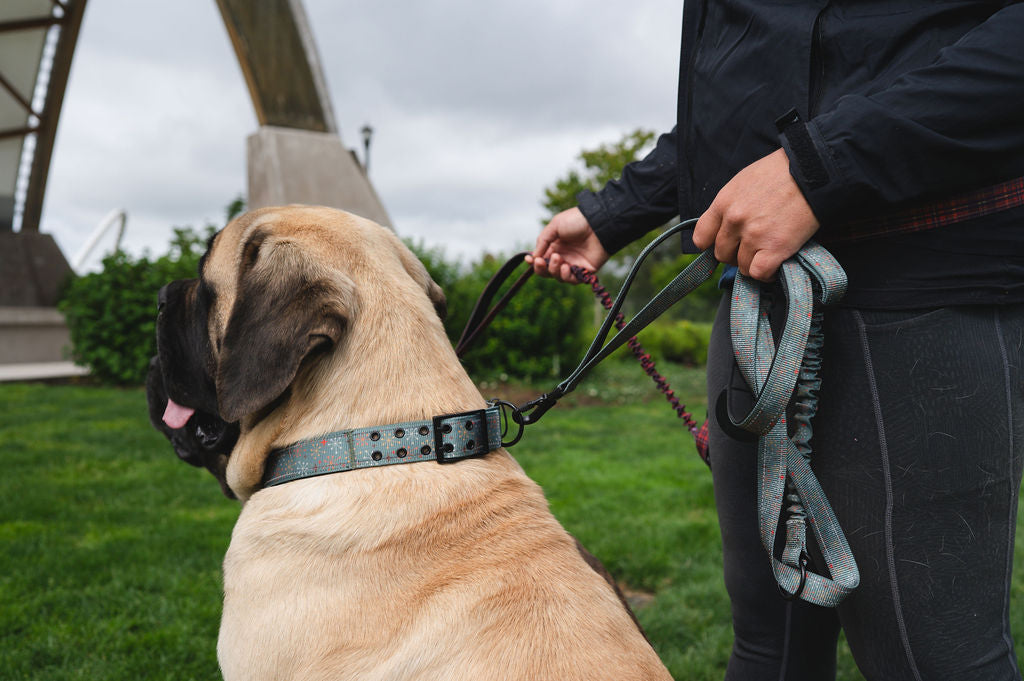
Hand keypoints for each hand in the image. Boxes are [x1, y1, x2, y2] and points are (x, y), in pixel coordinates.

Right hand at [526, 207, 609, 283]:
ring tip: (559, 259)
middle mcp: (563, 256)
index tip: (529, 260)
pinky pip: (572, 280)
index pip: (541, 260)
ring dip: (554, 270)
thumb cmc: (577, 221)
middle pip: (547, 271)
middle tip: (542, 261)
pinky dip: (566, 276)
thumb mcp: (555, 226)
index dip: (534, 262)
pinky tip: (566, 266)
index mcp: (555, 246)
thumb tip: (534, 256)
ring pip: (558, 276)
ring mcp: (574, 264)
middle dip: (541, 268)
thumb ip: (543, 240)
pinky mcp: (585, 271)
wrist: (598, 223)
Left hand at [692, 149, 819, 281]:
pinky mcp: (775, 248)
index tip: (724, 244)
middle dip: (735, 254)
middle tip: (751, 248)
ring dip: (753, 264)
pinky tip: (775, 266)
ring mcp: (754, 236)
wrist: (813, 171)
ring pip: (741, 266)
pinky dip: (766, 274)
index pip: (701, 237)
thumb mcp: (744, 181)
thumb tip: (726, 227)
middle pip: (722, 254)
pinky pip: (759, 273)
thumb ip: (730, 205)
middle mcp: (734, 221)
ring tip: (767, 254)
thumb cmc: (781, 172)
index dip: (711, 244)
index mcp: (723, 203)